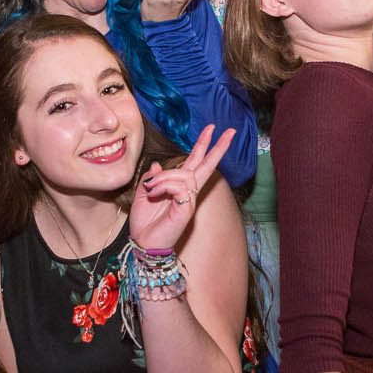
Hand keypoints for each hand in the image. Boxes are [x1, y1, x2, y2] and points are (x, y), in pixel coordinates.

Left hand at [129, 123, 234, 251]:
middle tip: (229, 130)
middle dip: (217, 146)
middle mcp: (188, 192)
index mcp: (179, 187)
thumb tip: (157, 165)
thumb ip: (152, 179)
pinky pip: (179, 187)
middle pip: (207, 165)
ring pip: (185, 174)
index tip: (212, 129)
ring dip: (164, 178)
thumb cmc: (145, 223)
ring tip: (151, 188)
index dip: (203, 145)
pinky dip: (164, 186)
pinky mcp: (187, 209)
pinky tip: (154, 193)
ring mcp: (189, 201)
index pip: (195, 162)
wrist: (143, 243)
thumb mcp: (143, 194)